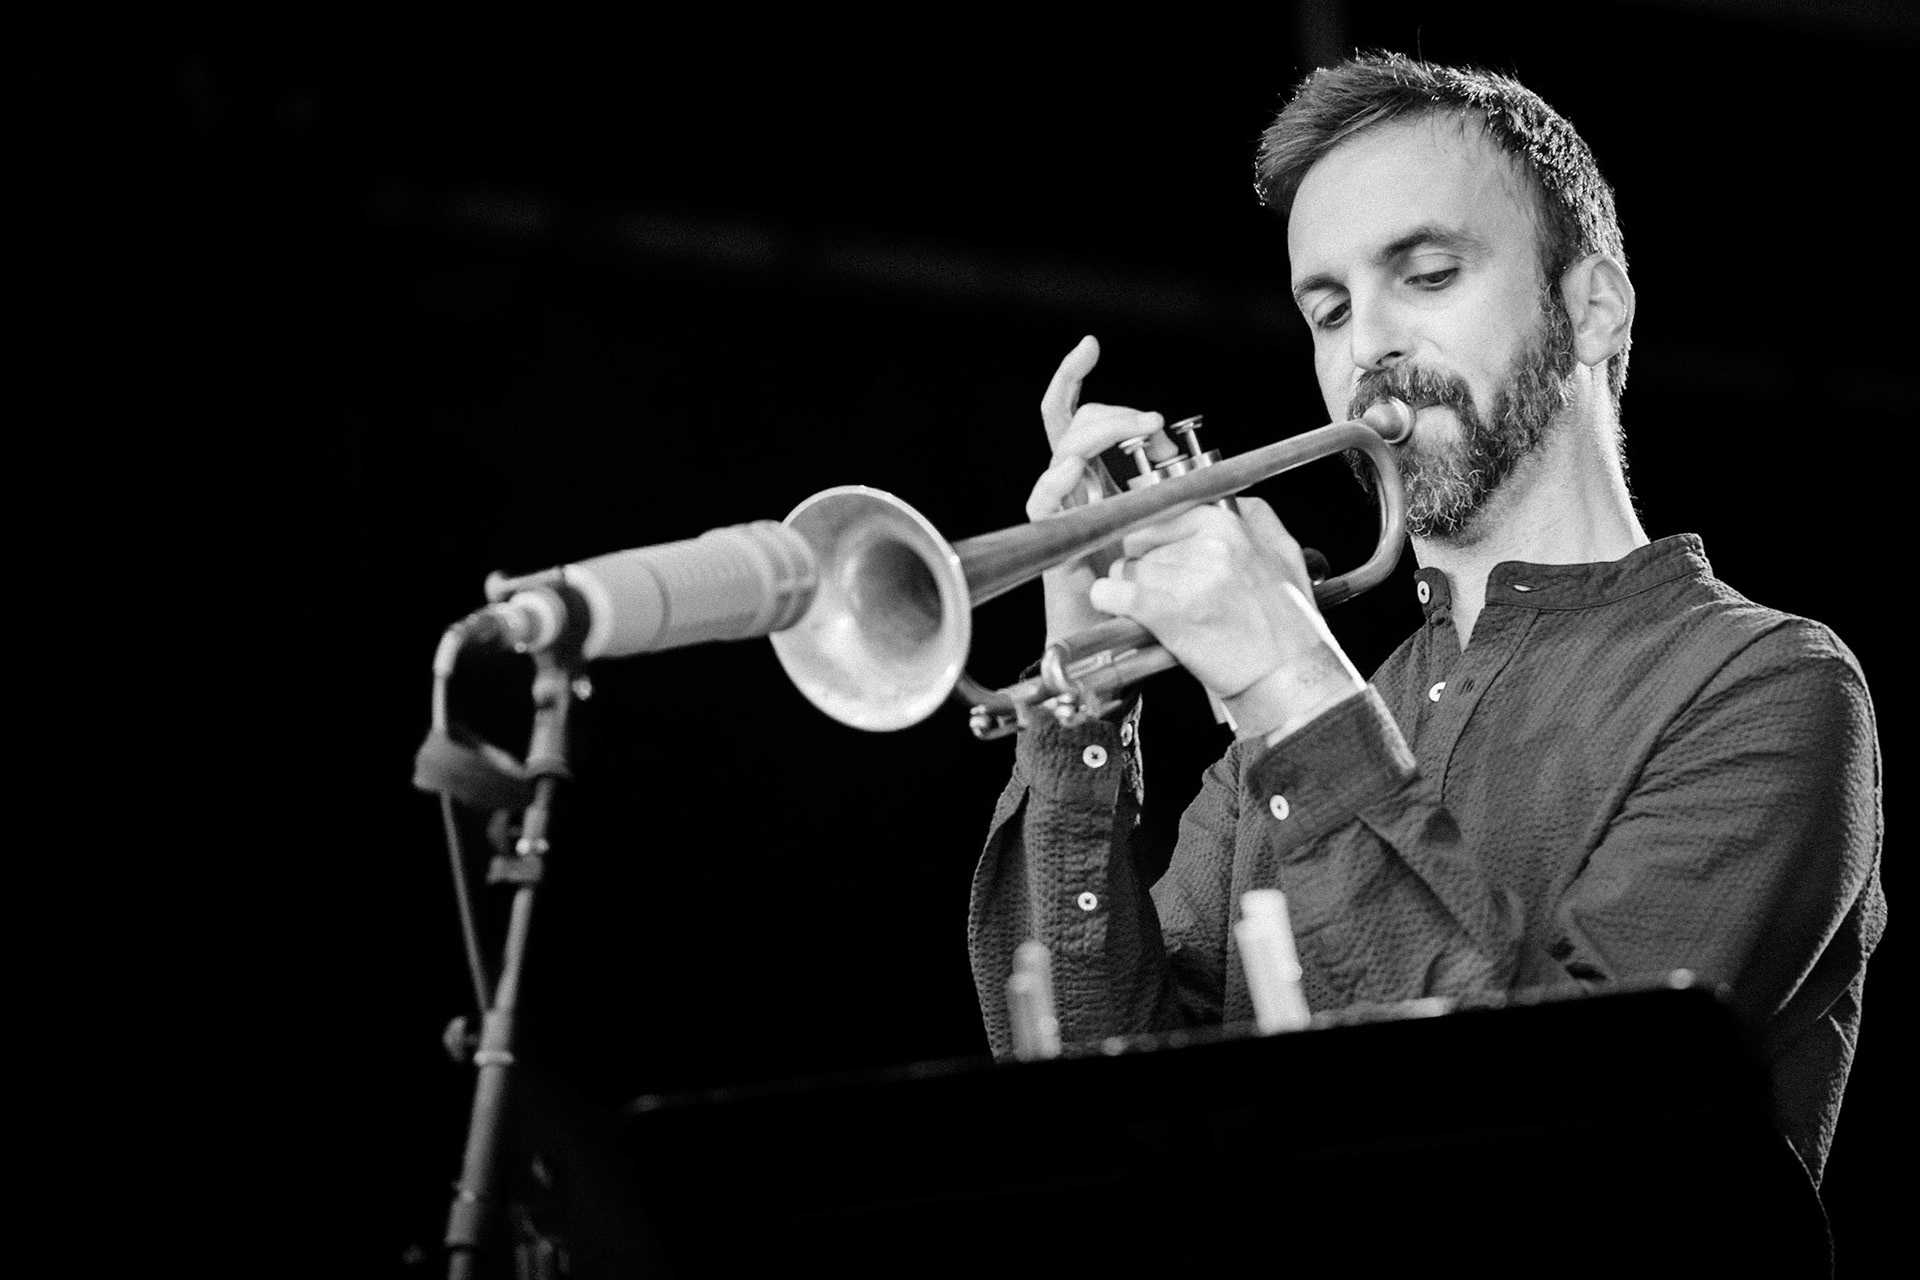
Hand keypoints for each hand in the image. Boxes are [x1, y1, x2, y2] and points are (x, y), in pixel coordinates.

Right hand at [1026, 336, 1177, 643]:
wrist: (1113, 643)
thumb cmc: (1141, 592)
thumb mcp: (1165, 526)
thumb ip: (1166, 489)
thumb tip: (1180, 453)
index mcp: (1092, 478)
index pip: (1074, 417)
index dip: (1073, 379)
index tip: (1089, 346)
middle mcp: (1070, 489)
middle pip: (1071, 426)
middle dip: (1111, 413)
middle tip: (1151, 422)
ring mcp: (1059, 512)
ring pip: (1063, 452)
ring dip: (1101, 435)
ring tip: (1140, 436)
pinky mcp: (1051, 541)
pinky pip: (1043, 501)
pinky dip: (1058, 482)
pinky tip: (1076, 474)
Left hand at [1087, 496, 1365, 740]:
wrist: (1291, 676)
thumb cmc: (1289, 625)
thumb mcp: (1284, 554)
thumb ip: (1253, 520)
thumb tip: (1226, 504)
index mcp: (1232, 523)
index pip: (1164, 516)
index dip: (1158, 543)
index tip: (1162, 560)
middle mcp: (1211, 544)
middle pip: (1142, 544)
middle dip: (1144, 569)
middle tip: (1166, 595)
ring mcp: (1191, 577)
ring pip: (1129, 571)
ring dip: (1131, 592)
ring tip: (1159, 613)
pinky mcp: (1170, 613)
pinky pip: (1116, 594)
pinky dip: (1108, 601)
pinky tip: (1114, 607)